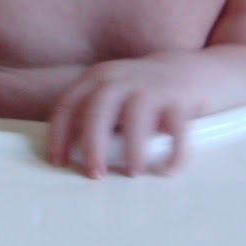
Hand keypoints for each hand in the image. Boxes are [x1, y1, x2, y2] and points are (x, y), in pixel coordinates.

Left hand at [46, 55, 203, 177]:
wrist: (186, 71)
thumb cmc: (139, 94)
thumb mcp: (109, 94)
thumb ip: (89, 116)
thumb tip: (68, 156)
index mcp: (97, 79)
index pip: (68, 105)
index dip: (60, 135)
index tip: (59, 162)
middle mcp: (120, 80)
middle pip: (98, 112)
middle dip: (93, 145)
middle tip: (94, 174)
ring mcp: (150, 87)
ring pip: (136, 117)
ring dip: (132, 148)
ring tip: (132, 173)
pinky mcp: (178, 99)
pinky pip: (176, 128)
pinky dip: (173, 151)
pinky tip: (167, 170)